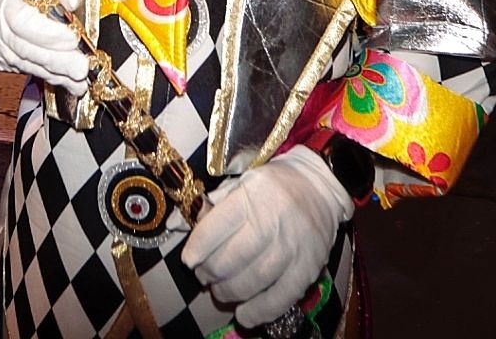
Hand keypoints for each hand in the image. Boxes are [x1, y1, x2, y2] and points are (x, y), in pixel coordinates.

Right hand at [0, 0, 87, 94]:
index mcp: (4, 0)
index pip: (22, 22)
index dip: (48, 34)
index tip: (73, 39)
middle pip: (26, 50)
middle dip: (58, 61)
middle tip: (82, 68)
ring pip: (29, 65)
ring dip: (58, 75)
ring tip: (81, 80)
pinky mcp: (3, 63)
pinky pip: (29, 72)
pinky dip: (51, 78)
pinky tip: (70, 82)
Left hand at [181, 146, 352, 328]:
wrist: (320, 186)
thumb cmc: (274, 186)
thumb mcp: (240, 182)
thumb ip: (211, 206)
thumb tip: (174, 225)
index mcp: (251, 196)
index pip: (214, 229)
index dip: (195, 250)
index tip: (189, 260)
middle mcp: (272, 221)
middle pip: (229, 260)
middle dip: (208, 273)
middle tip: (204, 275)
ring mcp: (292, 247)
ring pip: (251, 282)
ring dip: (228, 292)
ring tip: (221, 289)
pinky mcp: (308, 268)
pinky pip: (280, 298)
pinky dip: (259, 311)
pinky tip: (244, 313)